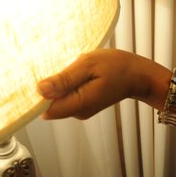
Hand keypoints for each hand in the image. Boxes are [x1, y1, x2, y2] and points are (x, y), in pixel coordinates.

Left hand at [37, 49, 169, 119]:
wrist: (138, 75)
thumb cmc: (117, 66)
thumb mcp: (89, 65)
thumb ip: (65, 78)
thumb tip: (40, 89)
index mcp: (79, 103)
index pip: (45, 108)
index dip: (37, 94)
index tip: (38, 77)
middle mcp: (77, 112)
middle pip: (49, 104)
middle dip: (49, 86)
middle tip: (61, 65)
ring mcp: (80, 110)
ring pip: (57, 99)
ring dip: (59, 84)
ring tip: (73, 67)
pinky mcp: (82, 106)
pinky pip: (66, 97)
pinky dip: (67, 85)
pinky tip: (77, 73)